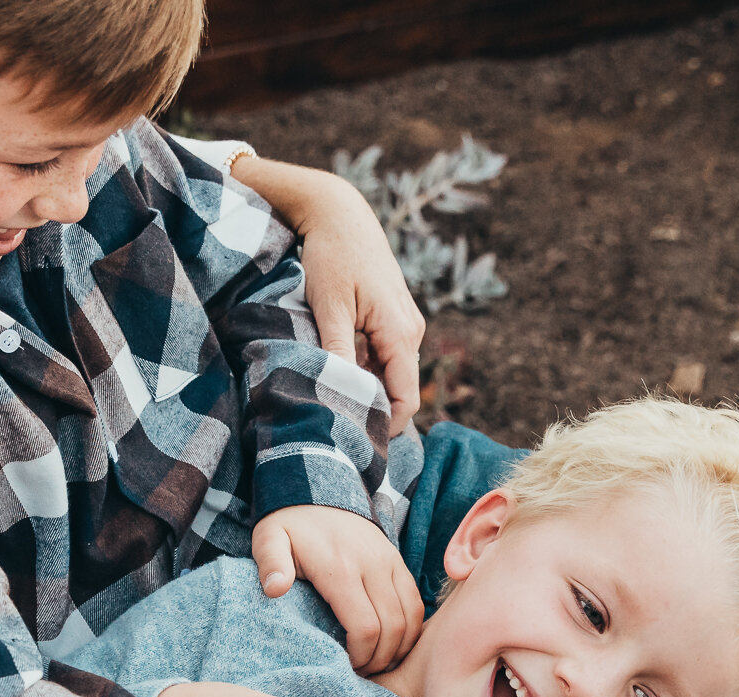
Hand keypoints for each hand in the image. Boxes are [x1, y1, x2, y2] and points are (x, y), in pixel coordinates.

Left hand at [230, 158, 426, 429]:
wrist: (339, 212)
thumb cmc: (332, 256)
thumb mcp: (328, 306)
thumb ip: (337, 352)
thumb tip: (339, 395)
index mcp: (401, 333)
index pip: (405, 400)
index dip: (384, 428)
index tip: (354, 442)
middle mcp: (411, 332)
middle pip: (399, 390)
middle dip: (371, 409)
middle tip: (333, 425)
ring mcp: (404, 324)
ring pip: (389, 374)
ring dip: (364, 386)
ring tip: (327, 394)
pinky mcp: (392, 318)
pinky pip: (383, 356)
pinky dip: (362, 366)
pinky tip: (333, 364)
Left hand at [251, 505, 424, 674]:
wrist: (317, 491)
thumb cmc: (289, 525)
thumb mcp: (269, 539)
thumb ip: (270, 564)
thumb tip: (274, 589)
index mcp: (341, 568)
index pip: (366, 627)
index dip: (361, 656)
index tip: (347, 667)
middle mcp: (373, 565)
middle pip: (394, 628)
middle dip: (381, 659)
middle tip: (362, 672)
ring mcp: (390, 562)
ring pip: (412, 618)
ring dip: (399, 647)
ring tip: (377, 662)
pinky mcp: (398, 562)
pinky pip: (416, 603)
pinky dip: (410, 629)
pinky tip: (391, 643)